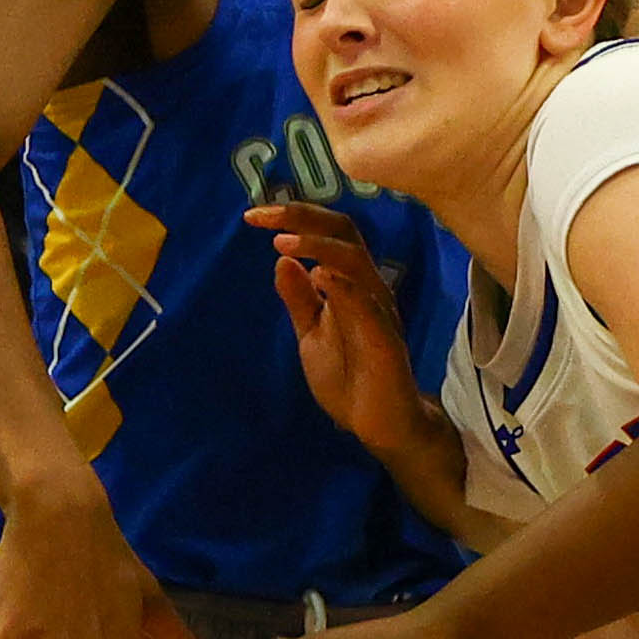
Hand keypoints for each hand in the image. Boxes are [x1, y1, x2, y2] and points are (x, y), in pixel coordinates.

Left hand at [247, 203, 429, 456]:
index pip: (330, 233)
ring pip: (354, 260)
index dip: (295, 217)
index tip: (253, 215)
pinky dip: (344, 285)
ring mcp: (378, 310)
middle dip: (303, 217)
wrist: (376, 424)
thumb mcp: (311, 334)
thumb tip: (282, 260)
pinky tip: (319, 275)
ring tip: (282, 242)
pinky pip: (367, 304)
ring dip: (317, 245)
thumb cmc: (349, 378)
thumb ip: (299, 299)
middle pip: (344, 232)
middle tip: (263, 216)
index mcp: (351, 282)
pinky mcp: (384, 339)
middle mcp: (368, 287)